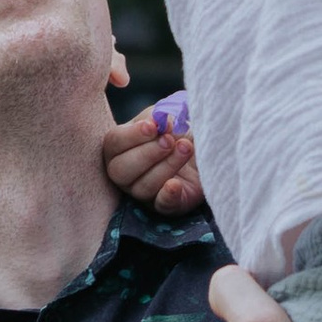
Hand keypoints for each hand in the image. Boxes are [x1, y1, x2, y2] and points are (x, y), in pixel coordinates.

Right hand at [101, 88, 201, 217]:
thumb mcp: (168, 116)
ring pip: (142, 187)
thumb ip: (160, 116)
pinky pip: (162, 205)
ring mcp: (144, 192)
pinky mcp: (167, 205)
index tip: (153, 126)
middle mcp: (126, 172)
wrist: (207, 150)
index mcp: (121, 147)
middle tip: (169, 140)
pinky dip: (167, 195)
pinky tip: (175, 184)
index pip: (113, 143)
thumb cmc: (180, 131)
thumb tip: (158, 121)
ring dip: (165, 166)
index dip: (131, 136)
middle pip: (120, 170)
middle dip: (146, 153)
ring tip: (185, 148)